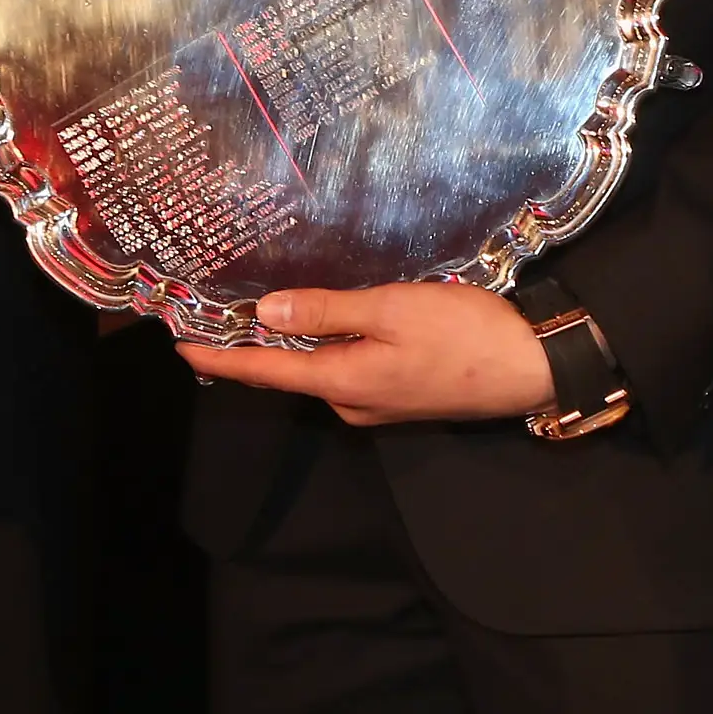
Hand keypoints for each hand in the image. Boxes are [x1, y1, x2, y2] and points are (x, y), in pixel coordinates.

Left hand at [182, 281, 556, 425]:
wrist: (531, 367)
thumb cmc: (462, 334)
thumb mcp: (391, 310)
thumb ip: (327, 311)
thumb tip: (265, 314)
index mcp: (341, 382)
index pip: (264, 372)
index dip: (220, 359)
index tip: (180, 345)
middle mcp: (351, 401)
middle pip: (288, 373)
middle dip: (251, 348)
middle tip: (214, 315)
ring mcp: (377, 403)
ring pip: (320, 370)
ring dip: (291, 344)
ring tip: (260, 311)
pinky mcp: (401, 395)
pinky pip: (347, 369)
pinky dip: (325, 347)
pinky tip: (324, 322)